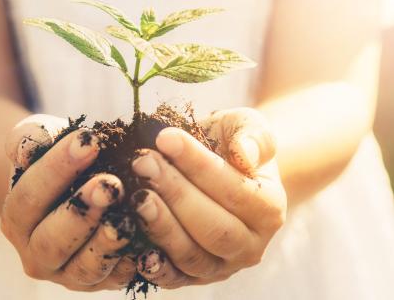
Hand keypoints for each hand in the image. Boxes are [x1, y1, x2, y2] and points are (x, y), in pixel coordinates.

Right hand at [0, 114, 135, 290]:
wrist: (79, 187)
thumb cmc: (60, 160)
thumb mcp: (42, 140)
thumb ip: (31, 137)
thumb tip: (31, 144)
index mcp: (16, 219)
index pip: (30, 196)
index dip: (57, 169)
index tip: (90, 142)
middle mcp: (37, 254)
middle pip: (53, 240)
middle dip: (82, 212)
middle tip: (111, 185)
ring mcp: (68, 274)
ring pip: (85, 267)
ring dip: (108, 242)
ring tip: (128, 217)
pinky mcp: (101, 283)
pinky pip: (117, 278)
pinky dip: (133, 262)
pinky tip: (149, 240)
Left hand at [130, 108, 286, 287]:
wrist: (221, 170)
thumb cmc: (230, 145)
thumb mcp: (248, 128)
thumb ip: (254, 137)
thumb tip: (244, 154)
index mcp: (269, 209)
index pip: (233, 190)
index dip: (197, 164)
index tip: (165, 138)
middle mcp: (250, 246)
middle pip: (213, 228)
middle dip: (175, 194)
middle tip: (142, 163)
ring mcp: (222, 266)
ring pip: (191, 255)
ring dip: (161, 225)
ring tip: (136, 196)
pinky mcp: (194, 277)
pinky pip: (174, 278)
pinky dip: (155, 266)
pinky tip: (135, 247)